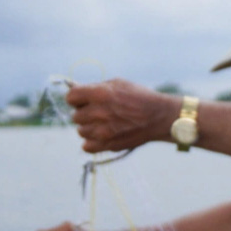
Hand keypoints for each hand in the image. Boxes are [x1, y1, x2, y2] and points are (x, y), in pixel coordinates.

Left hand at [64, 80, 183, 153]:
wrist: (159, 117)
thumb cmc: (139, 97)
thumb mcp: (118, 84)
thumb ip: (95, 88)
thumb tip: (77, 93)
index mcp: (100, 93)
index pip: (70, 97)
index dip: (76, 98)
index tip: (83, 100)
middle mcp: (99, 112)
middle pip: (75, 116)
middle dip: (84, 113)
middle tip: (97, 113)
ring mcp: (103, 130)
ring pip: (80, 131)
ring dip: (89, 128)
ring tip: (103, 124)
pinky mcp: (108, 145)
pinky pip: (86, 146)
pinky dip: (92, 142)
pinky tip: (102, 136)